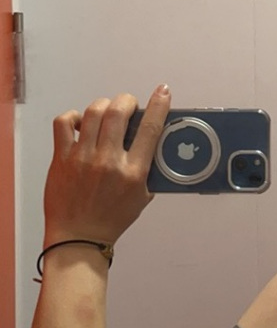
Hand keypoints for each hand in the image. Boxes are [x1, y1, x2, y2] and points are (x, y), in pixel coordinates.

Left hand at [43, 85, 171, 246]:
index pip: (150, 129)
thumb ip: (149, 170)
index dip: (159, 105)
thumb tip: (154, 143)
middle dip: (127, 101)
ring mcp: (82, 157)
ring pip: (93, 112)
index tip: (163, 92)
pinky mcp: (61, 158)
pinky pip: (64, 124)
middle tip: (129, 104)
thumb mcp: (143, 196)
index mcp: (133, 172)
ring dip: (104, 105)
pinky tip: (80, 122)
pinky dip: (73, 116)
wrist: (78, 236)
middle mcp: (108, 161)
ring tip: (107, 110)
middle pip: (118, 112)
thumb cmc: (112, 218)